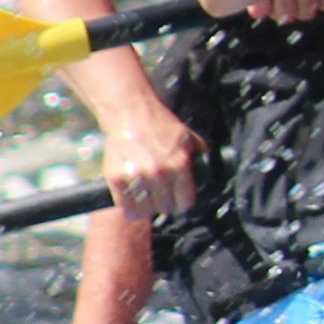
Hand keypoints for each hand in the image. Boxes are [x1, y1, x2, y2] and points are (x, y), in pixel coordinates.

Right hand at [98, 100, 205, 226]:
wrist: (129, 112)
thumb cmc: (158, 123)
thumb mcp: (186, 136)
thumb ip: (198, 152)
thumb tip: (206, 165)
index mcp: (179, 165)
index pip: (185, 202)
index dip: (182, 201)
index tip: (177, 198)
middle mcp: (159, 173)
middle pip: (165, 207)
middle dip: (163, 202)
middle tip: (159, 194)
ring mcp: (137, 176)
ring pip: (145, 211)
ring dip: (146, 207)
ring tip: (145, 197)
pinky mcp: (116, 178)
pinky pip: (125, 206)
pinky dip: (128, 207)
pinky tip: (131, 199)